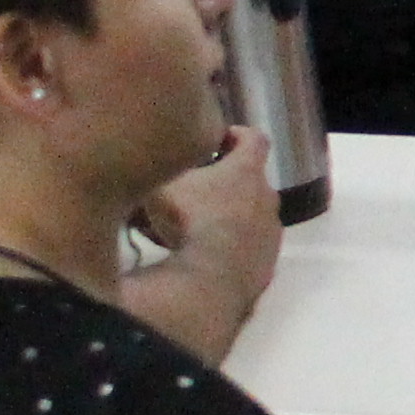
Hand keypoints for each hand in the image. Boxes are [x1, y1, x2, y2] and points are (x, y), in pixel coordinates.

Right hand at [134, 124, 282, 316]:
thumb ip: (156, 169)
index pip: (254, 138)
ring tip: (195, 226)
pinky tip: (205, 254)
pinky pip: (249, 244)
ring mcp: (272, 231)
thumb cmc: (186, 222)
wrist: (210, 280)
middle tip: (195, 188)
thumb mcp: (160, 186)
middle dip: (226, 180)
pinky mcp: (268, 261)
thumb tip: (143, 161)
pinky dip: (232, 243)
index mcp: (247, 171)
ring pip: (250, 213)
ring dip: (229, 214)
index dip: (237, 135)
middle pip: (251, 179)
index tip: (218, 140)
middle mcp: (268, 196)